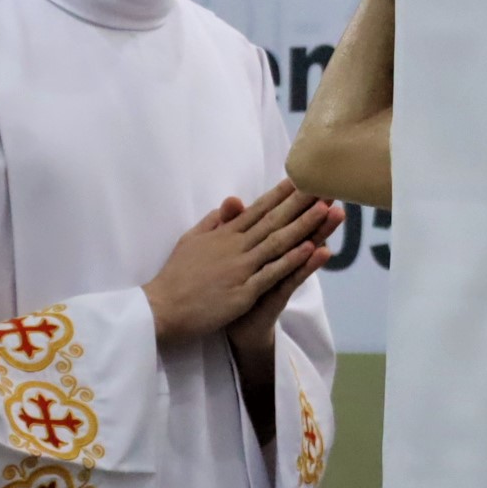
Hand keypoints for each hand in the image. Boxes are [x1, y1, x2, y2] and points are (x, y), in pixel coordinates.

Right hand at [143, 179, 336, 344]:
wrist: (160, 308)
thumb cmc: (175, 276)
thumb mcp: (191, 240)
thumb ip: (214, 221)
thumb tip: (231, 202)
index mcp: (224, 234)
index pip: (258, 209)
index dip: (282, 194)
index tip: (302, 179)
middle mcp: (235, 246)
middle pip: (274, 220)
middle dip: (301, 202)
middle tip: (324, 185)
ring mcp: (240, 268)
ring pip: (278, 242)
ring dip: (304, 225)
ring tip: (326, 209)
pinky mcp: (243, 291)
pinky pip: (272, 273)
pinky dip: (291, 260)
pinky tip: (310, 249)